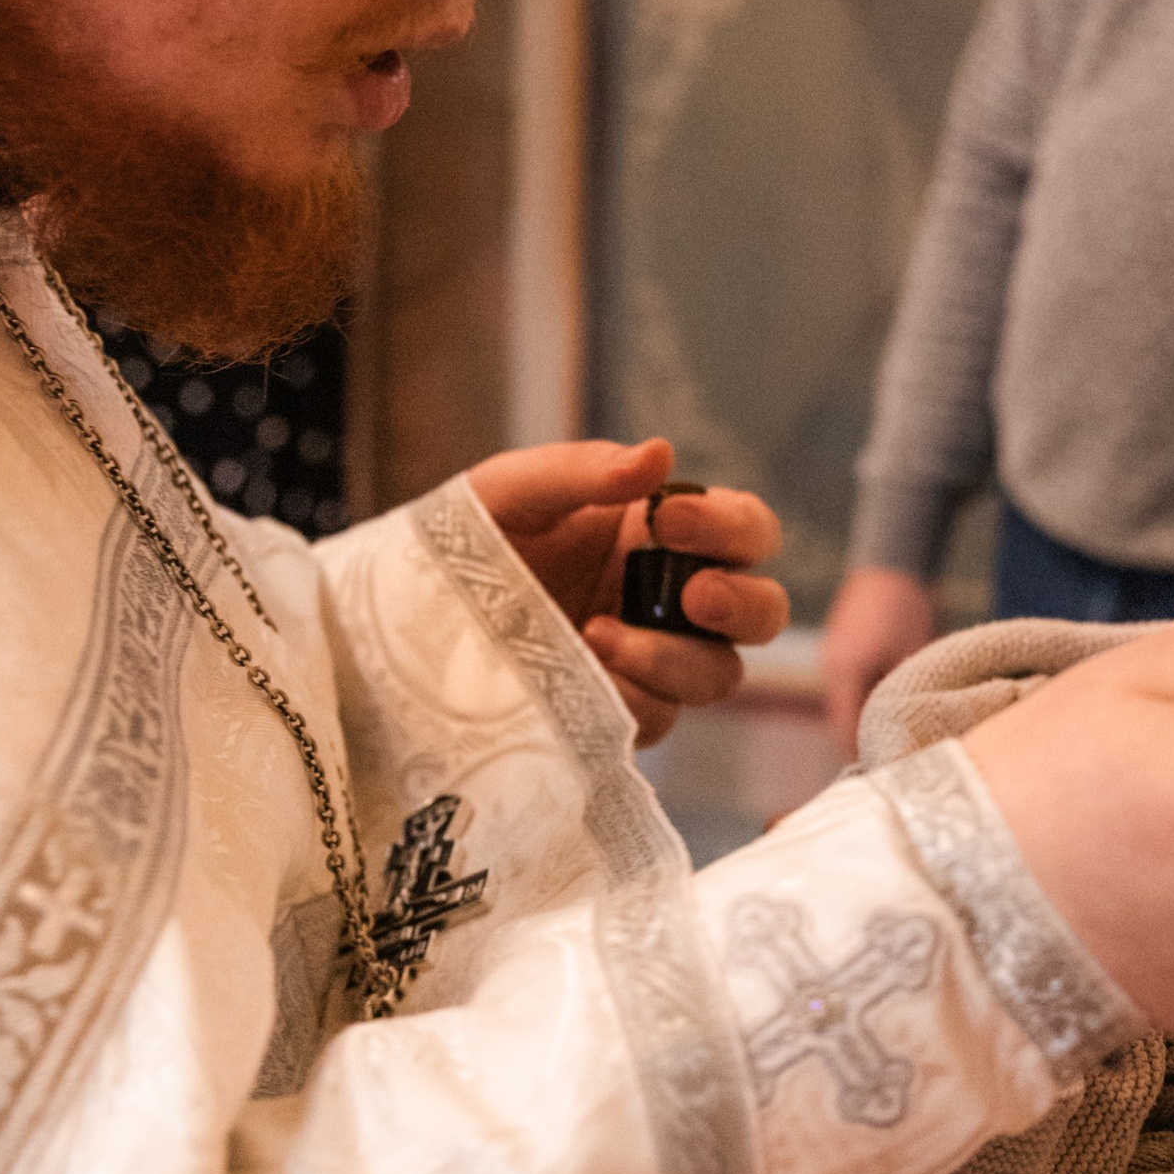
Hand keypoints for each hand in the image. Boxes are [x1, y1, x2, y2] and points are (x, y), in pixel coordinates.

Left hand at [466, 438, 788, 745]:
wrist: (411, 615)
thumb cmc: (469, 538)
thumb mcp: (516, 490)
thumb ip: (586, 471)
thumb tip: (661, 454)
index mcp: (665, 537)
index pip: (746, 530)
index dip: (729, 525)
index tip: (667, 519)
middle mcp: (673, 602)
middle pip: (762, 612)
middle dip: (740, 603)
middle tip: (692, 596)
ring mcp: (651, 663)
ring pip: (719, 674)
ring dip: (674, 658)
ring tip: (600, 636)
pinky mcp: (618, 713)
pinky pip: (659, 718)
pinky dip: (630, 696)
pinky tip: (582, 670)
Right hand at [823, 565, 937, 755]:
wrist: (897, 555)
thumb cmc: (906, 605)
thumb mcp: (912, 656)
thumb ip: (906, 696)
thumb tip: (915, 734)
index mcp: (843, 674)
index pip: (848, 732)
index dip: (866, 756)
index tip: (888, 776)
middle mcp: (834, 669)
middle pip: (847, 720)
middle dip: (870, 741)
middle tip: (897, 764)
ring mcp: (839, 656)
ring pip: (853, 703)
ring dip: (873, 719)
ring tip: (901, 738)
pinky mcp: (850, 646)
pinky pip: (858, 684)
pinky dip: (874, 698)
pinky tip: (898, 705)